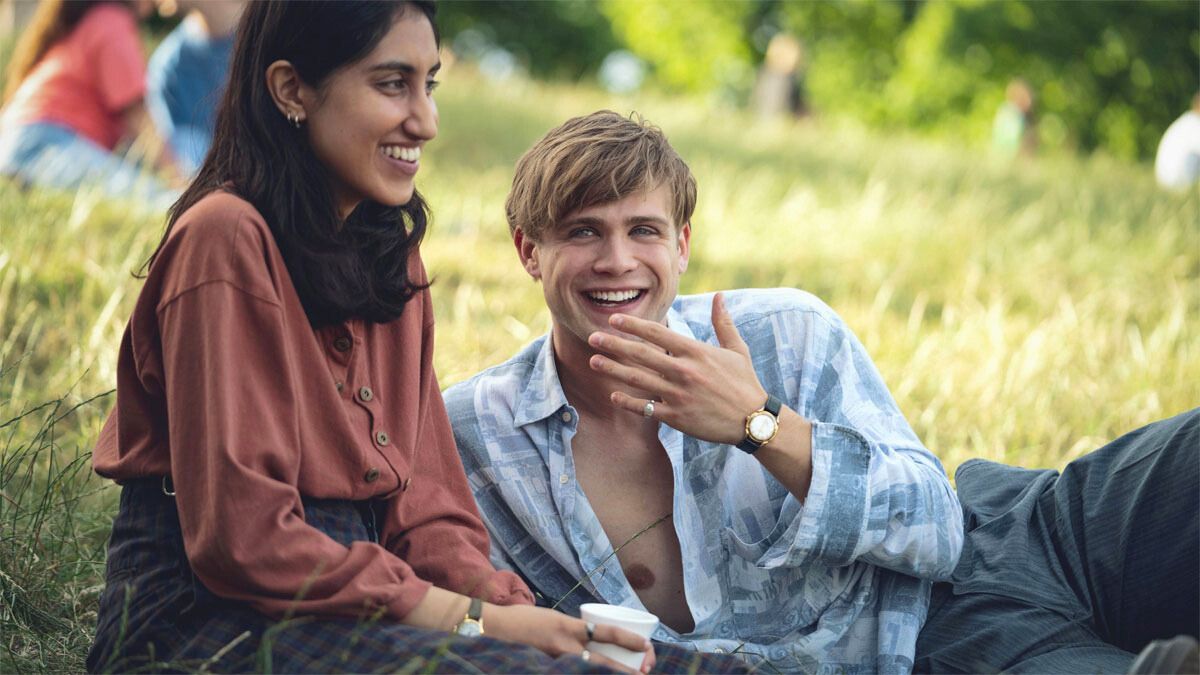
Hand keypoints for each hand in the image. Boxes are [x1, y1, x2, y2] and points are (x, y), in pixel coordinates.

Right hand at [486, 604, 655, 672]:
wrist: (493, 629)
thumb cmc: (524, 620)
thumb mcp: (554, 619)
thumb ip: (573, 631)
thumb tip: (593, 639)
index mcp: (568, 627)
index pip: (605, 632)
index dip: (628, 640)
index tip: (646, 646)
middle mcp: (564, 646)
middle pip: (603, 662)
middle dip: (626, 670)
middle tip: (645, 670)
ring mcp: (555, 661)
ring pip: (590, 672)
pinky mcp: (545, 668)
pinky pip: (574, 673)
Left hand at [588, 293, 765, 444]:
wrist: (752, 420)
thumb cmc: (744, 382)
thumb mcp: (736, 349)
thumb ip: (723, 322)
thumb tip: (720, 295)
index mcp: (696, 352)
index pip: (658, 333)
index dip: (633, 324)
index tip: (614, 319)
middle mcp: (684, 371)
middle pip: (641, 354)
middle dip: (614, 345)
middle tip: (592, 337)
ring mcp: (679, 395)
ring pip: (638, 380)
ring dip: (613, 370)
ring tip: (593, 362)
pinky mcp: (677, 417)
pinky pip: (646, 408)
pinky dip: (629, 402)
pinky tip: (613, 395)